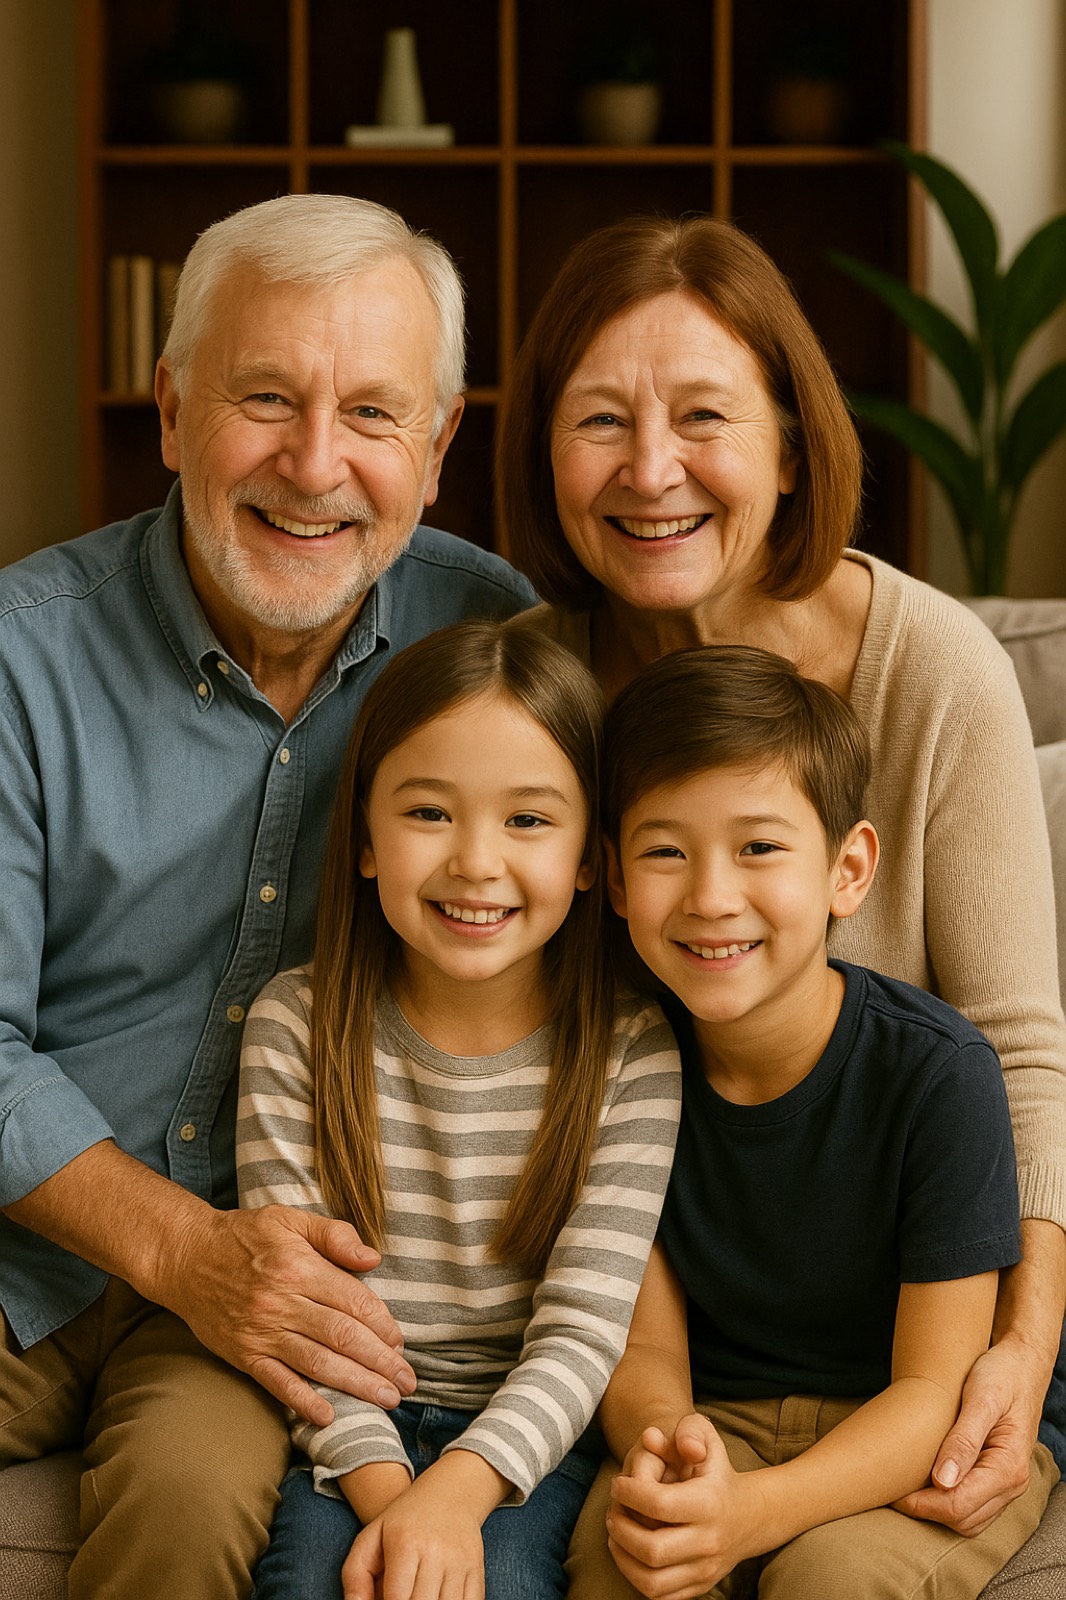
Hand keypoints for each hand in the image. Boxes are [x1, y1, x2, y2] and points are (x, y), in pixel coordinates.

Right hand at [165, 1203, 416, 1424]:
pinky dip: (303, 1401)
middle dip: (380, 1361)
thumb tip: (372, 1260)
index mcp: (299, 1267)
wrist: (185, 1257)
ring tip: (386, 1398)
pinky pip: (277, 1382)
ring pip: (318, 1363)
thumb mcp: (289, 1219)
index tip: (400, 1342)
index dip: (382, 1324)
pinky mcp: (244, 1354)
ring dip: (356, 1384)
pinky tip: (329, 1415)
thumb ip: (334, 1235)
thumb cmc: (244, 1235)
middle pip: (342, 1336)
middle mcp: (282, 1303)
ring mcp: (262, 1332)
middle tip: (408, 1381)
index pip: (353, 1301)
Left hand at [342, 1471, 486, 1599]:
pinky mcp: (476, 1567)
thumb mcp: (371, 1537)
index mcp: (405, 1543)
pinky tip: (438, 1597)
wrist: (450, 1492)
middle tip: (401, 1596)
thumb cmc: (403, 1522)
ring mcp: (460, 1560)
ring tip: (418, 1594)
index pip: (396, 1599)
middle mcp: (436, 1551)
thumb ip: (355, 1576)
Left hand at [608, 1416, 758, 1599]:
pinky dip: (636, 1579)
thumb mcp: (707, 1437)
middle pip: (652, 1549)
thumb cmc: (716, 1470)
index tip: (618, 1483)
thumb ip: (687, 1429)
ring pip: (653, 1581)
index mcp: (708, 1503)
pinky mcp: (700, 1586)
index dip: (629, 1493)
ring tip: (615, 1535)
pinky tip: (629, 1554)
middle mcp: (709, 1541)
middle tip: (612, 1513)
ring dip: (624, 1559)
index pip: (658, 1504)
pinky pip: (660, 1596)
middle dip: (622, 1530)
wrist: (750, 1516)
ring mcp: (705, 1569)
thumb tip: (654, 1437)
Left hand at [894, 1336, 1042, 1534]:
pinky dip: (949, 1504)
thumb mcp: (981, 1399)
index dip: (922, 1504)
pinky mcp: (999, 1478)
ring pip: (970, 1520)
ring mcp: (1008, 1484)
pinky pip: (975, 1507)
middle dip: (926, 1511)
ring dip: (937, 1511)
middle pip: (963, 1520)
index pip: (960, 1505)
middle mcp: (1013, 1483)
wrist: (1023, 1364)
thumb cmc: (1002, 1375)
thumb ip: (964, 1440)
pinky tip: (926, 1483)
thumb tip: (943, 1481)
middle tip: (892, 1489)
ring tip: (905, 1487)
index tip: (893, 1491)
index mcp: (1009, 1466)